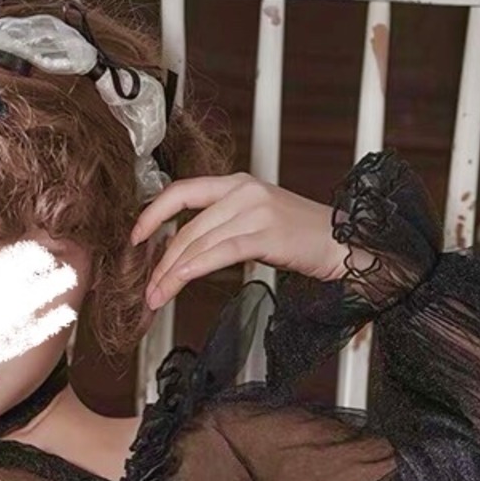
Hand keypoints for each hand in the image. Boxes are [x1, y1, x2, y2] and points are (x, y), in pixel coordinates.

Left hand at [130, 173, 352, 309]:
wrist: (344, 243)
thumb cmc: (302, 238)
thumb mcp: (258, 219)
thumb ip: (224, 224)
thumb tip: (186, 248)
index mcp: (236, 182)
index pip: (181, 192)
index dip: (152, 213)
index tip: (135, 238)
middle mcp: (242, 190)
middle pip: (187, 227)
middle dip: (161, 261)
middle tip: (146, 289)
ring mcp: (255, 210)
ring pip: (199, 243)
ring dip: (172, 274)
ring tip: (157, 298)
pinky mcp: (267, 233)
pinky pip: (221, 252)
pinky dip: (195, 268)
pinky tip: (180, 283)